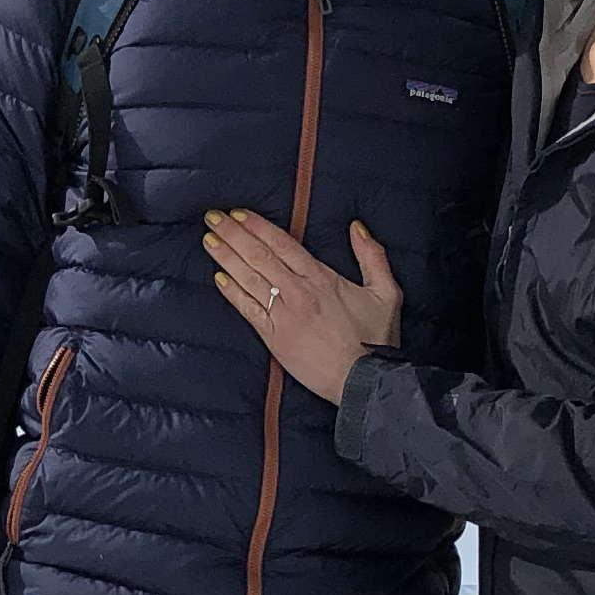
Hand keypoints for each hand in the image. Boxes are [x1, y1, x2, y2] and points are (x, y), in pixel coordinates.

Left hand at [203, 208, 404, 403]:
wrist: (362, 381)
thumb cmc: (375, 340)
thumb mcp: (386, 293)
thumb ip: (372, 257)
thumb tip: (357, 227)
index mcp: (322, 278)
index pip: (283, 244)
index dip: (258, 226)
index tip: (238, 213)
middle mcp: (299, 292)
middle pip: (259, 255)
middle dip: (233, 234)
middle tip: (212, 217)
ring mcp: (284, 315)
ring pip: (249, 278)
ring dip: (226, 257)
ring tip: (208, 239)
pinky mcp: (275, 338)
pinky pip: (248, 310)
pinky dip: (232, 293)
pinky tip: (218, 277)